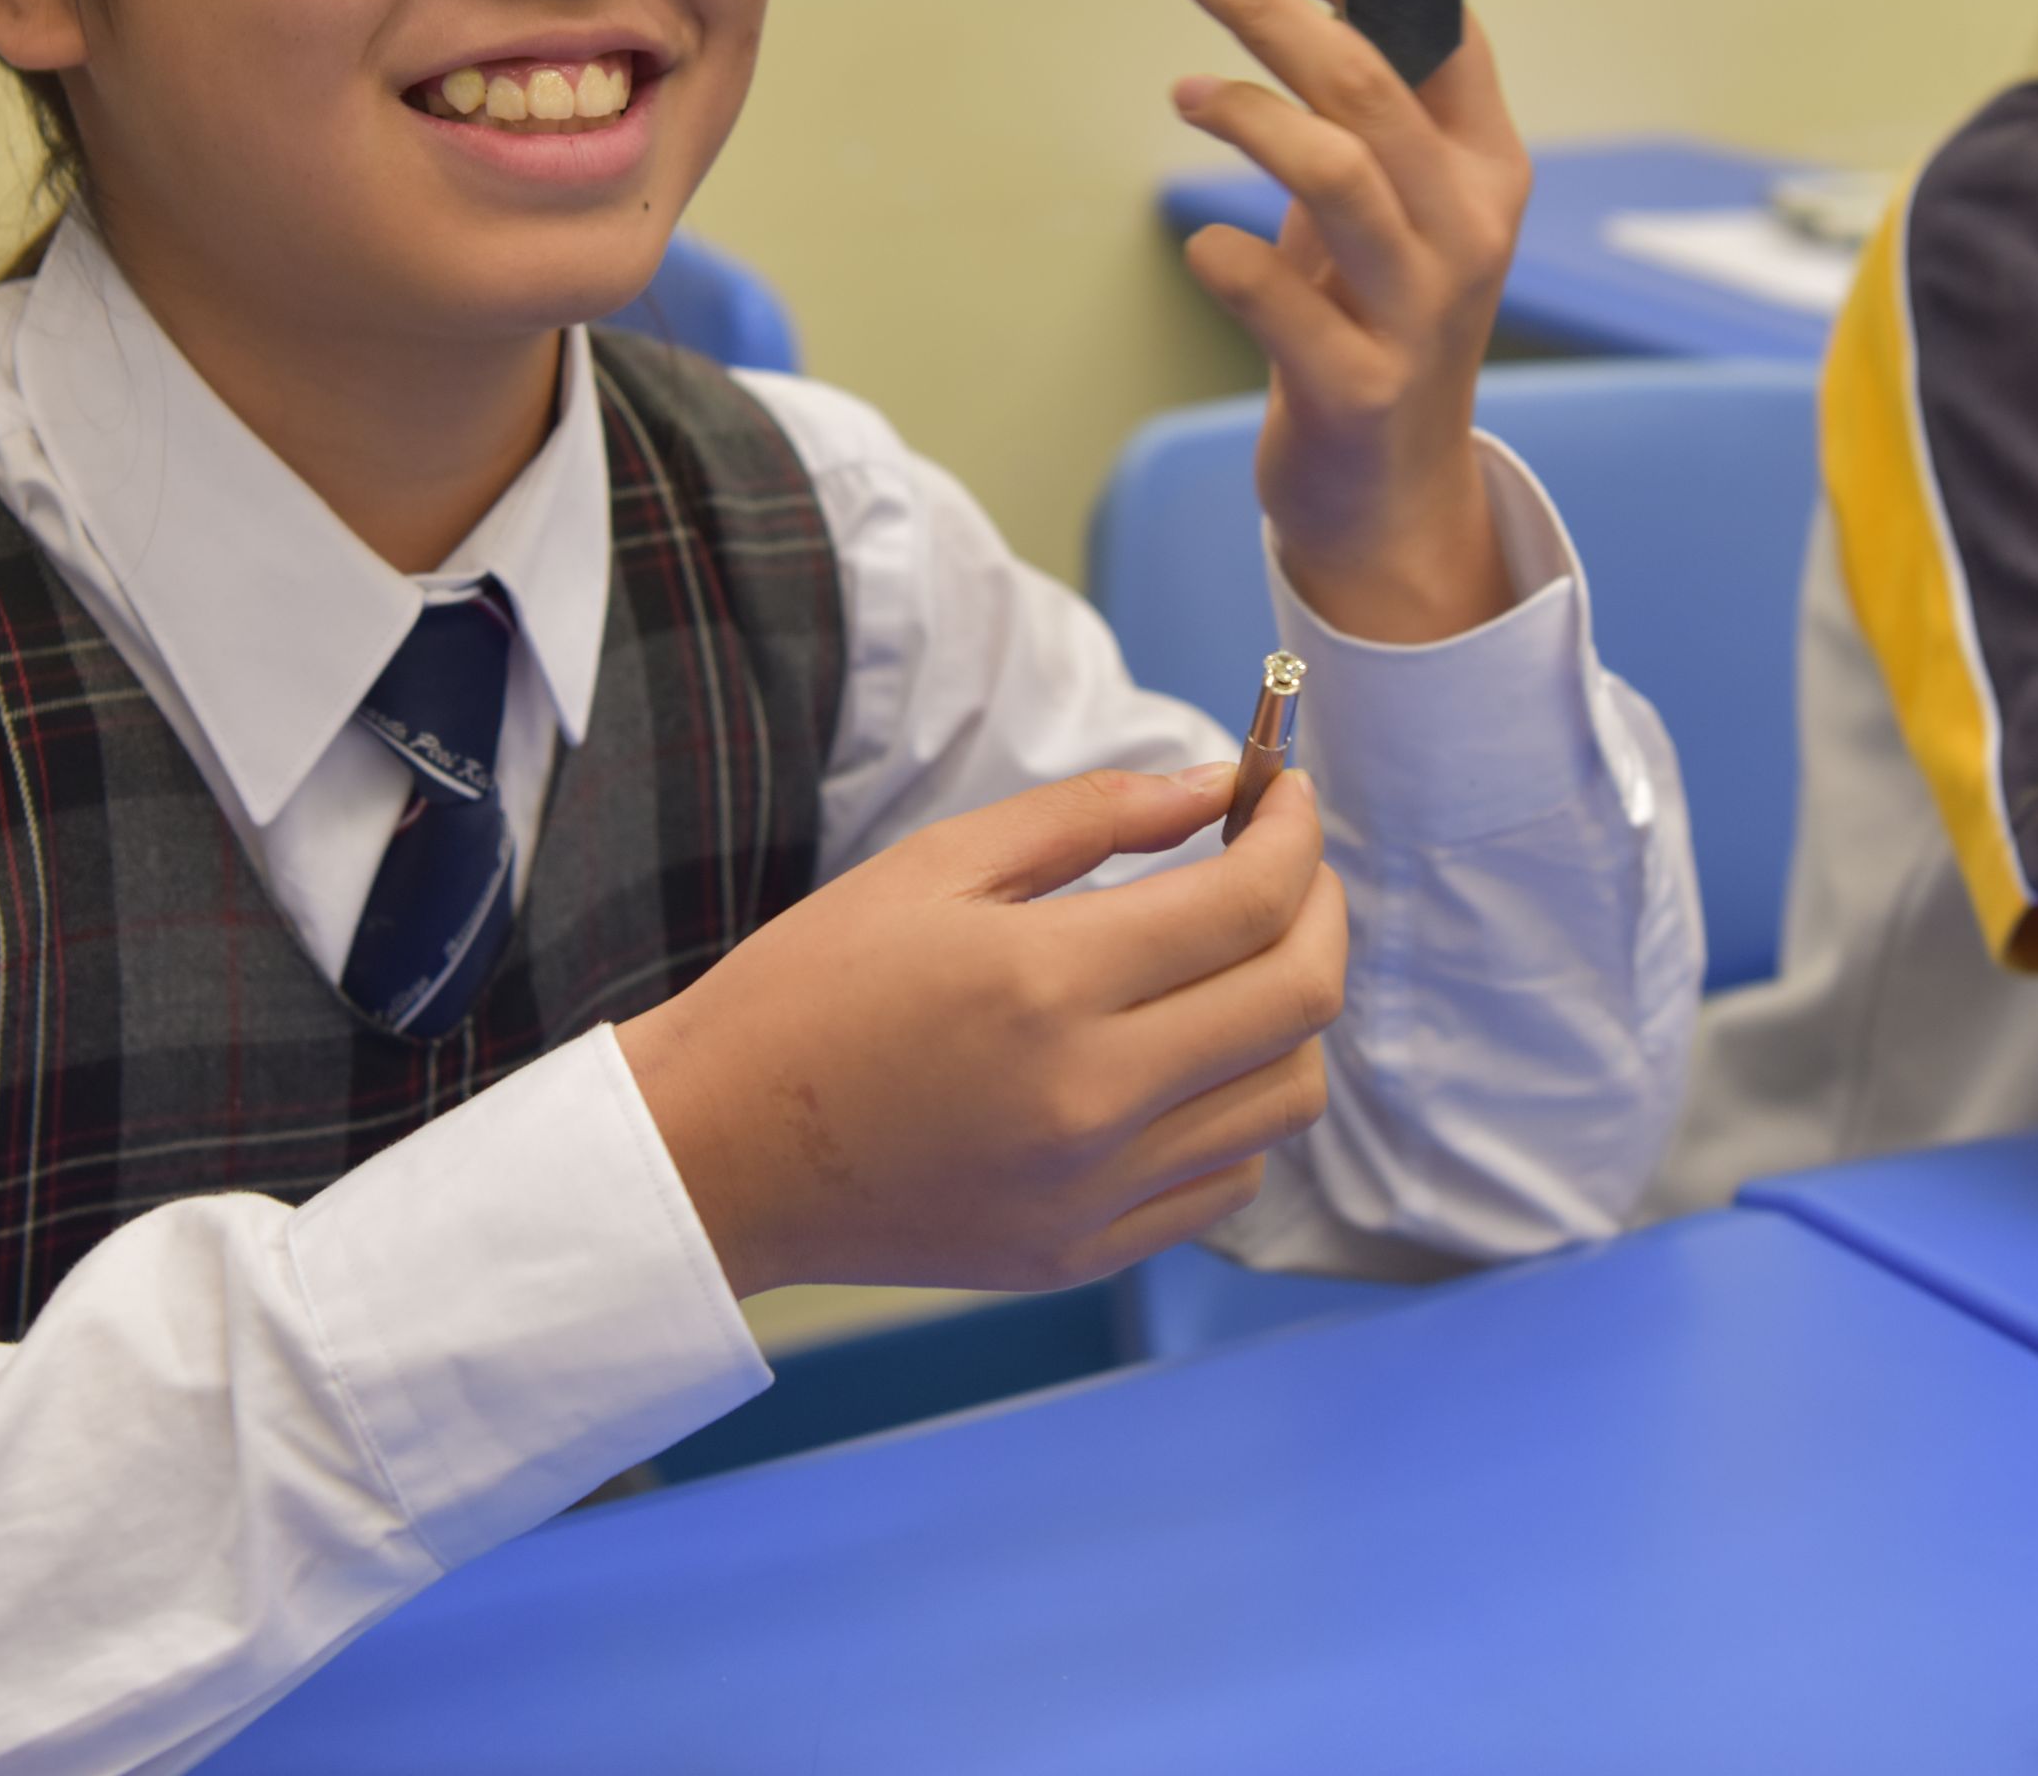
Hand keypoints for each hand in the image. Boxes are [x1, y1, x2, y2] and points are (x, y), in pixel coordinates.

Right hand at [612, 766, 1347, 1294]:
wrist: (718, 1152)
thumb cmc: (810, 990)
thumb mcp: (936, 866)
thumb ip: (1091, 817)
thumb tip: (1218, 786)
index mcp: (1046, 984)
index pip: (1250, 903)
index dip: (1292, 834)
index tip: (1285, 796)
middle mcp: (1089, 1097)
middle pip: (1298, 999)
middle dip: (1319, 908)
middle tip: (1286, 864)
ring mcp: (1093, 1189)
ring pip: (1286, 1097)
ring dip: (1288, 1013)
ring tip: (1237, 960)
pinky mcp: (1083, 1251)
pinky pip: (1228, 1178)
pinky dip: (1238, 1107)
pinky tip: (1186, 1057)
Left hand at [1159, 0, 1531, 644]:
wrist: (1389, 493)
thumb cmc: (1375, 319)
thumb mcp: (1399, 196)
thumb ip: (1401, 86)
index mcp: (1486, 166)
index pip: (1438, 25)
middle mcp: (1467, 229)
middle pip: (1368, 81)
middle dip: (1267, 3)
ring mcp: (1419, 310)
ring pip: (1337, 170)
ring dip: (1247, 113)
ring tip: (1185, 95)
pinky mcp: (1357, 384)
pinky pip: (1277, 298)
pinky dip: (1227, 258)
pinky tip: (1205, 246)